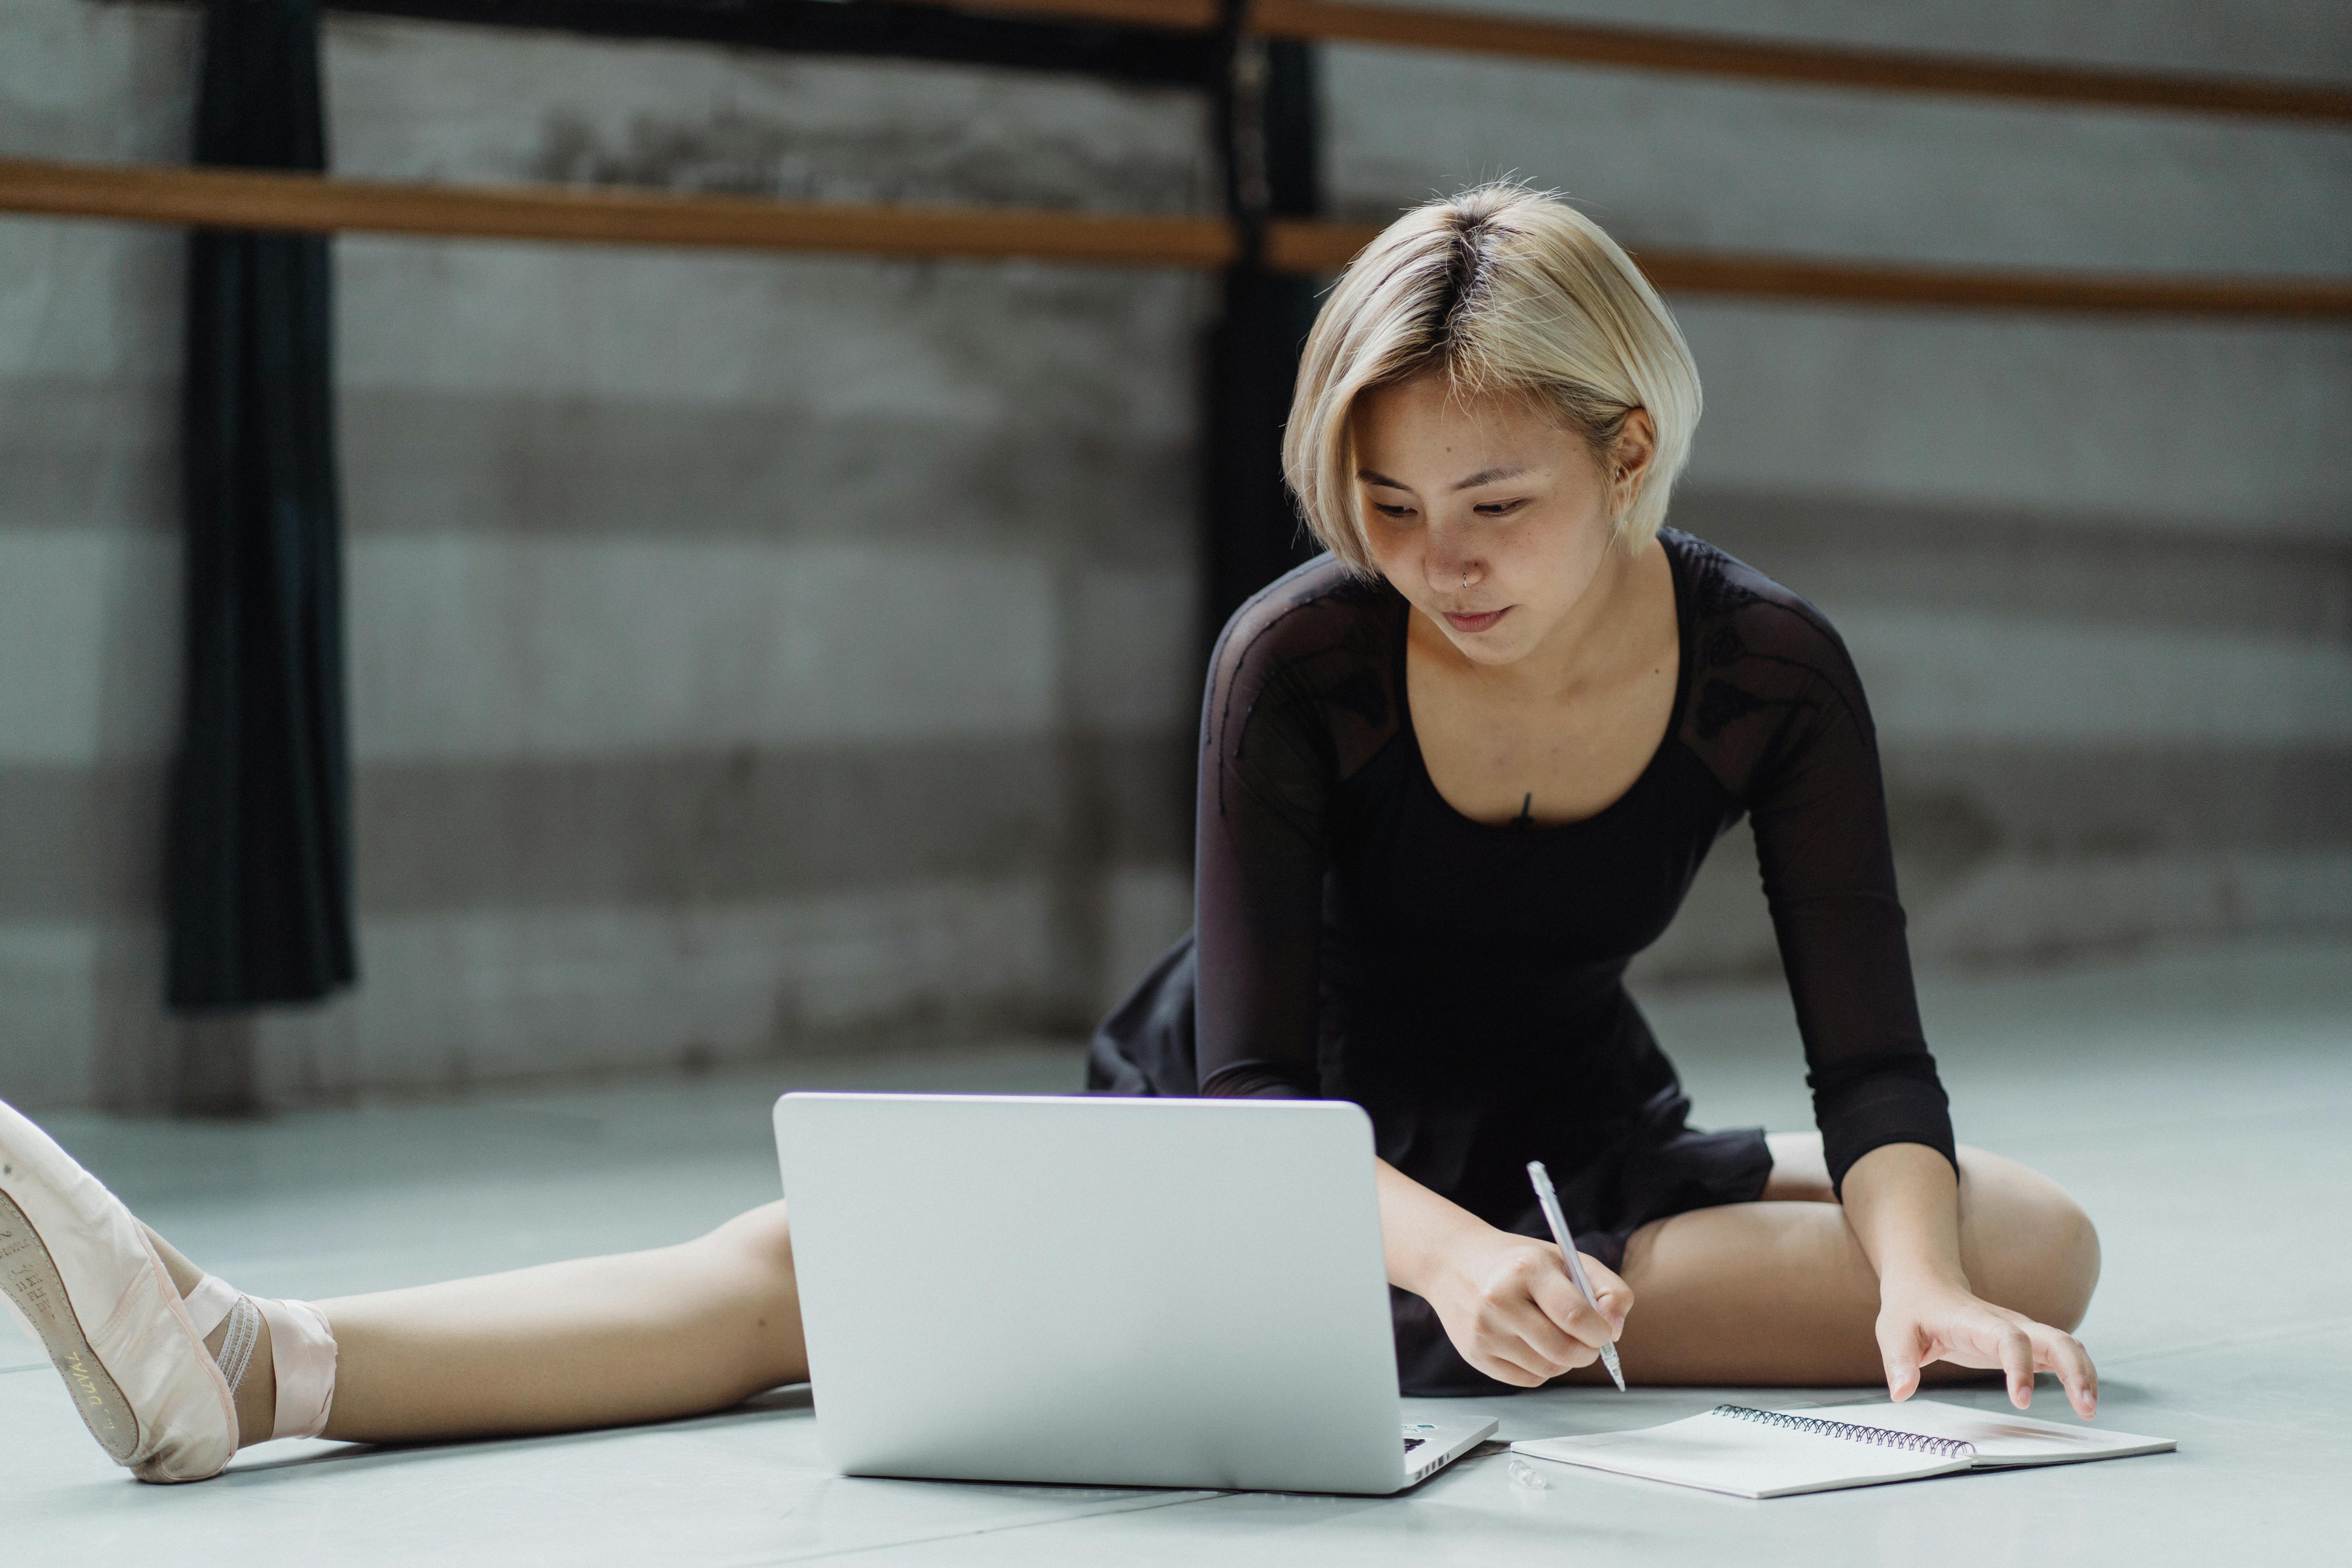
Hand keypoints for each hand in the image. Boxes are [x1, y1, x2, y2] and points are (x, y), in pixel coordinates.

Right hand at [1424, 1227, 1631, 1387]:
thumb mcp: (1566, 1260)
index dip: (1600, 1332)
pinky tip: (1533, 1344)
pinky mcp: (1475, 1354)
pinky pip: (1527, 1380)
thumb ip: (1607, 1289)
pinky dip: (1541, 1369)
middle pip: (1564, 1351)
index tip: (1602, 1330)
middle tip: (1586, 1340)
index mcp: (1526, 1269)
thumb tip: (1615, 1331)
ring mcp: (1484, 1330)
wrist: (1455, 1264)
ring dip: (1564, 1361)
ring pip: (1548, 1370)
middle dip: (1587, 1352)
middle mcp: (1499, 1300)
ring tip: (1556, 1336)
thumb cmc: (1519, 1262)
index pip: (1576, 1316)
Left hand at [1877, 1276, 2097, 1417]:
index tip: (2020, 1401)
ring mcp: (2021, 1332)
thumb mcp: (1894, 1332)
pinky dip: (2077, 1374)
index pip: (2009, 1338)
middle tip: (2086, 1407)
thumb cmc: (1911, 1310)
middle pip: (2054, 1338)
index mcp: (1975, 1322)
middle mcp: (2006, 1323)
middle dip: (2075, 1370)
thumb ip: (1898, 1361)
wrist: (1925, 1284)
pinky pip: (2060, 1354)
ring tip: (2090, 1409)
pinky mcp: (2025, 1343)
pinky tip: (2084, 1400)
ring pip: (2065, 1345)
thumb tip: (1902, 1392)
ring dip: (2083, 1374)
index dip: (2020, 1366)